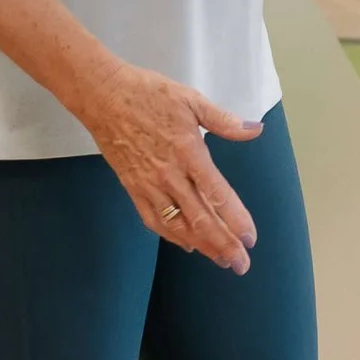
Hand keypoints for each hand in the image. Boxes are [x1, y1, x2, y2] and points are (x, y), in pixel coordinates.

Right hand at [87, 61, 264, 264]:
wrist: (104, 96)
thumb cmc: (149, 94)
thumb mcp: (192, 100)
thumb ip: (224, 120)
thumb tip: (255, 129)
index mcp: (188, 152)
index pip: (216, 194)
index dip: (235, 218)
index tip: (250, 238)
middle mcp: (169, 175)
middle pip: (199, 218)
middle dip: (223, 244)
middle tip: (241, 264)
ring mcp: (149, 184)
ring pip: (177, 225)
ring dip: (201, 245)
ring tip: (220, 259)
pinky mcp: (132, 188)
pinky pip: (153, 219)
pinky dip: (171, 236)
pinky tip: (186, 244)